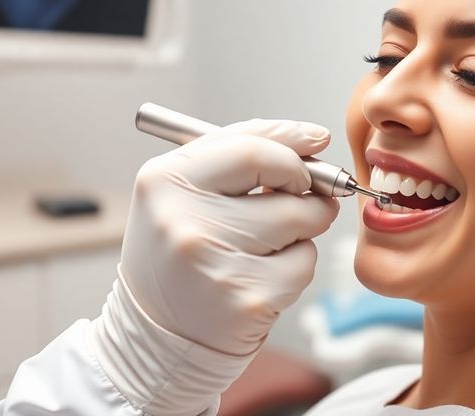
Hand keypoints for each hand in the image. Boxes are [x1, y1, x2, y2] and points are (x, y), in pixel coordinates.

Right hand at [90, 119, 338, 414]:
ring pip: (300, 223)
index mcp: (163, 182)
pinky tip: (263, 277)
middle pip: (286, 186)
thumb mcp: (183, 194)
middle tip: (312, 199)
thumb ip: (238, 158)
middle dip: (312, 191)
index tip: (316, 144)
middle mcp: (184, 222)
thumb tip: (312, 138)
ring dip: (303, 229)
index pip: (249, 148)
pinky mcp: (248, 300)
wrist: (158, 335)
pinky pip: (302, 264)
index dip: (292, 146)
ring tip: (270, 244)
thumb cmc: (180, 254)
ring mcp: (216, 264)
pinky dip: (296, 266)